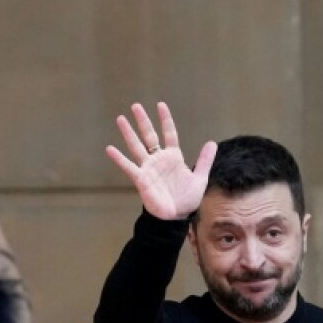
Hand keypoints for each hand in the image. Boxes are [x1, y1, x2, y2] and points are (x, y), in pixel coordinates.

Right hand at [105, 101, 216, 220]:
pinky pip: (129, 167)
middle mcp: (159, 159)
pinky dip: (119, 158)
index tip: (160, 105)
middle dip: (143, 121)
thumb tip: (212, 142)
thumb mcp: (199, 179)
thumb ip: (204, 161)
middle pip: (149, 135)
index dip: (165, 120)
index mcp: (173, 157)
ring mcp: (148, 168)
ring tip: (120, 119)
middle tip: (135, 106)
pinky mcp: (141, 179)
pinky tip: (110, 149)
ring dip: (128, 133)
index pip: (169, 133)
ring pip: (136, 146)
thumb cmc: (186, 199)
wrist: (176, 217)